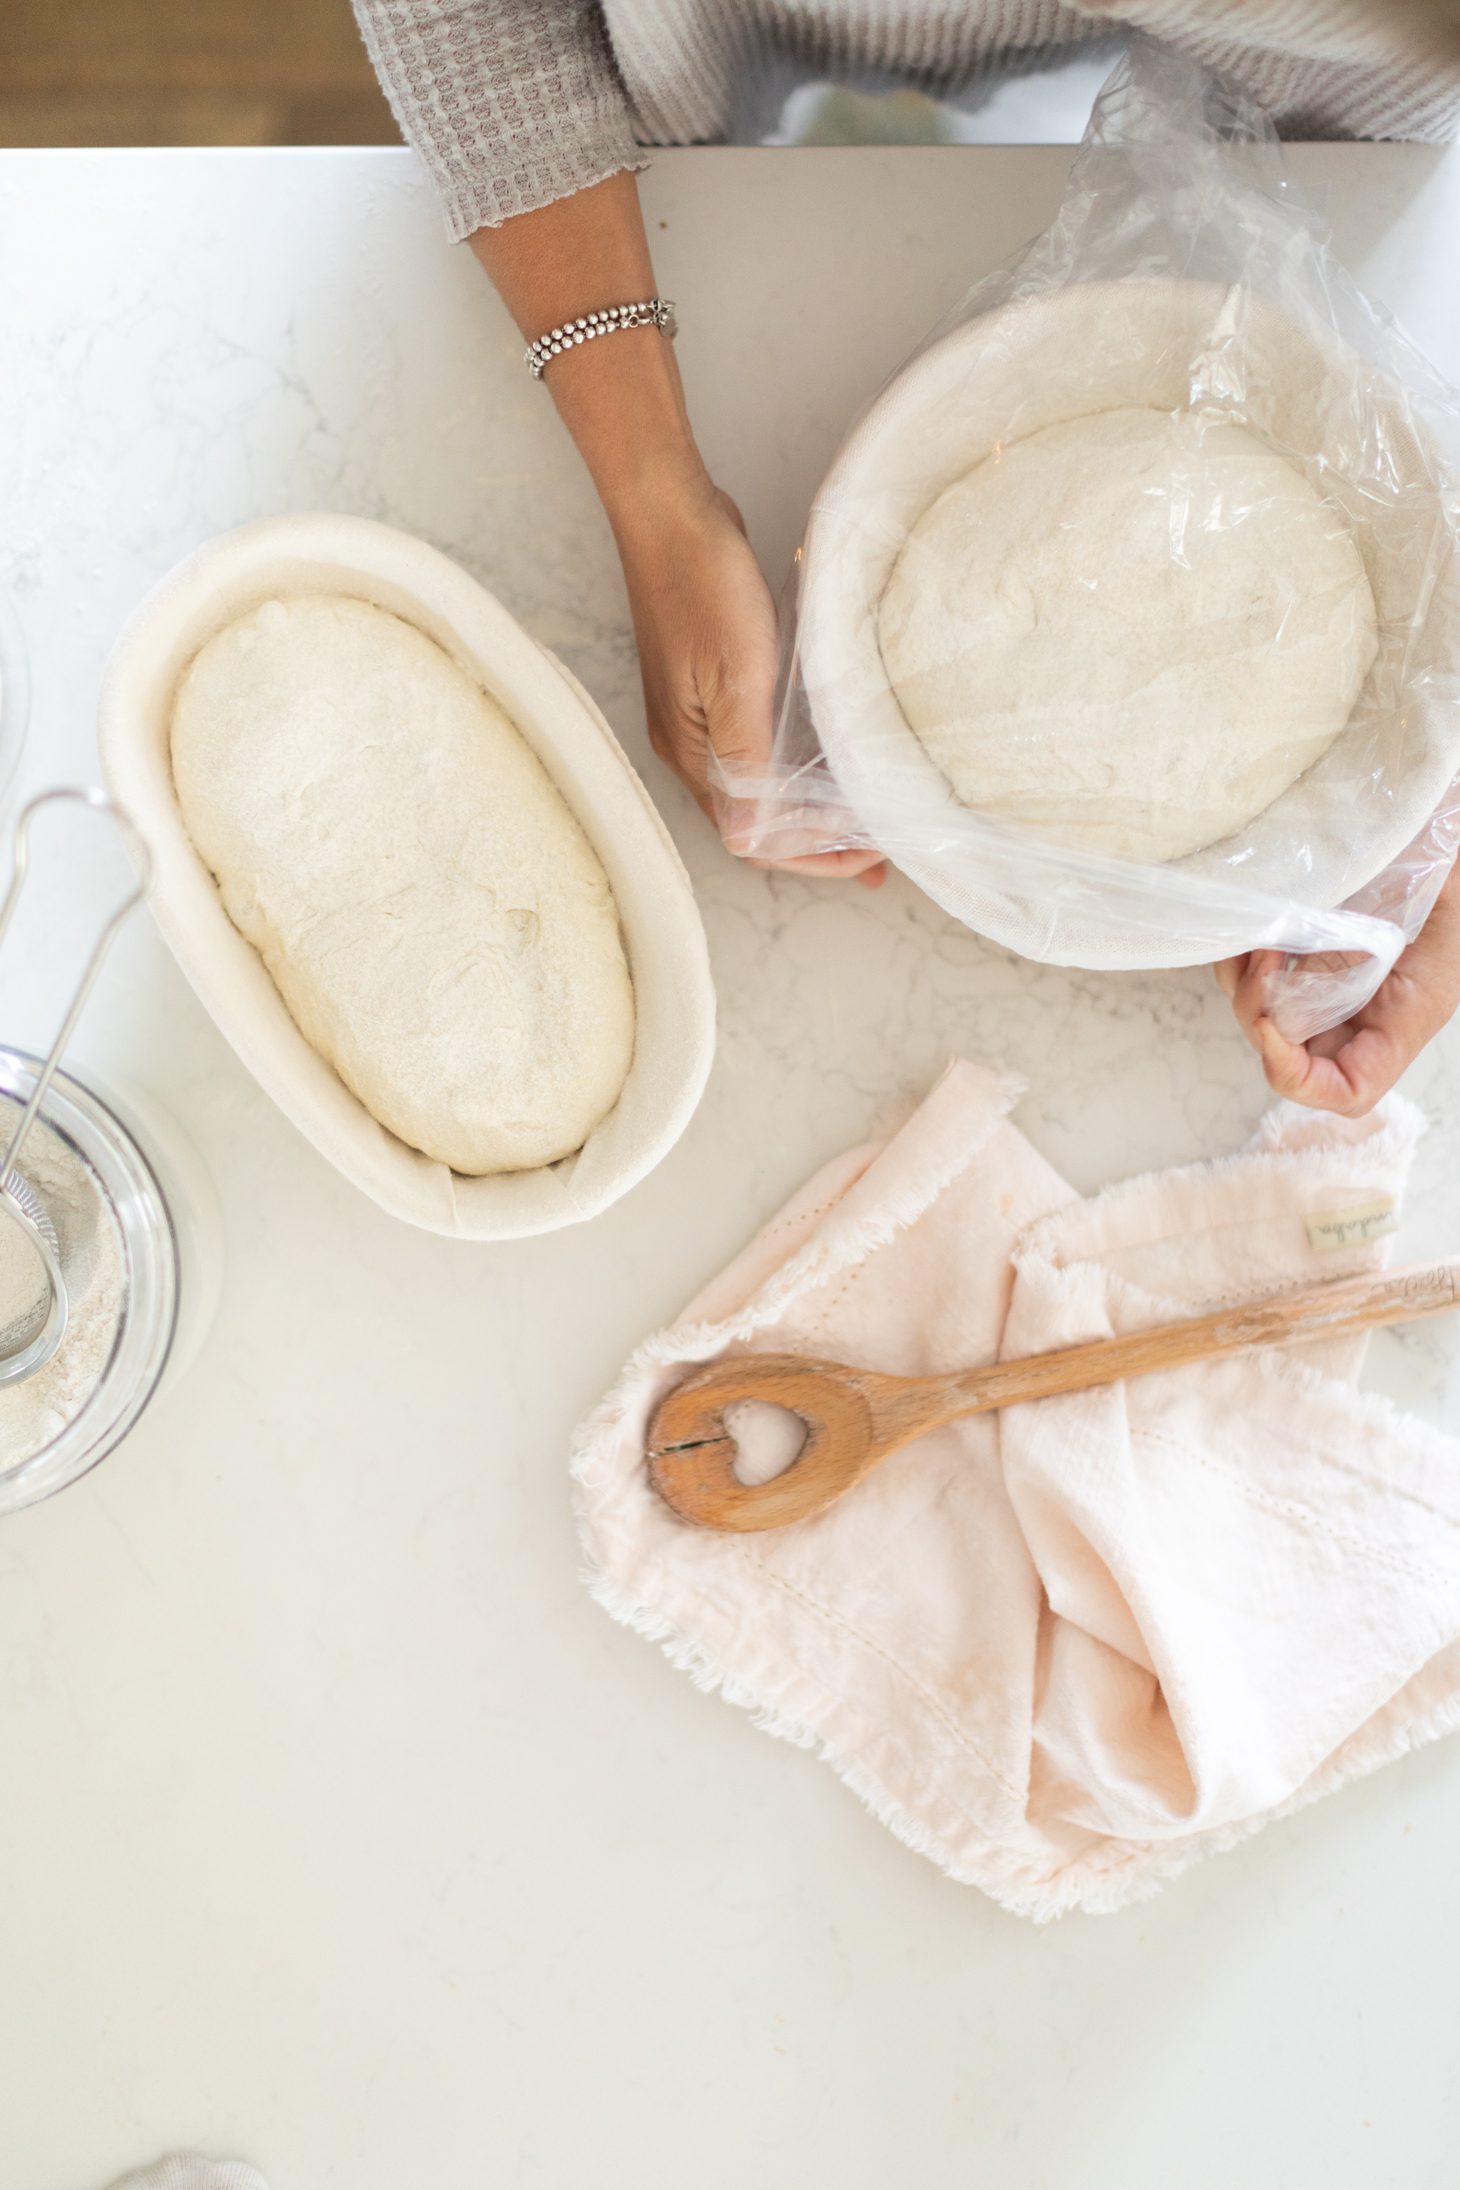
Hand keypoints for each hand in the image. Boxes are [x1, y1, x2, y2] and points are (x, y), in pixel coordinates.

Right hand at [614, 478, 885, 885]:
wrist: (671, 513)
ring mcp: (698, 716)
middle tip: (874, 855)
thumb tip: (751, 839)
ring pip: (757, 787)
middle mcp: (690, 745)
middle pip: (753, 821)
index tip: (865, 855)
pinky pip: (757, 749)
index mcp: (690, 751)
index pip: (750, 836)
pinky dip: (795, 770)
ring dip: (808, 812)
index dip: (809, 856)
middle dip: (814, 846)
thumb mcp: (734, 677)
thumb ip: (745, 761)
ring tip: (860, 822)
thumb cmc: (702, 585)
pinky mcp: (712, 686)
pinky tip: (829, 764)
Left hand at [1216, 863, 1459, 1113]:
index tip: (1269, 1025)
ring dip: (1245, 982)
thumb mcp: (1442, 917)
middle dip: (1258, 1013)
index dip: (1297, 1076)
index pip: (1344, 1090)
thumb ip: (1394, 944)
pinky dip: (1243, 957)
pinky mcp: (1304, 955)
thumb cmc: (1449, 878)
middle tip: (1263, 954)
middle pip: (1288, 1054)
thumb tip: (1327, 946)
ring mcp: (1327, 987)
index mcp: (1398, 1023)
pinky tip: (1254, 922)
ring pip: (1263, 1014)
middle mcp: (1358, 1016)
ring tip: (1259, 932)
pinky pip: (1257, 975)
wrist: (1435, 836)